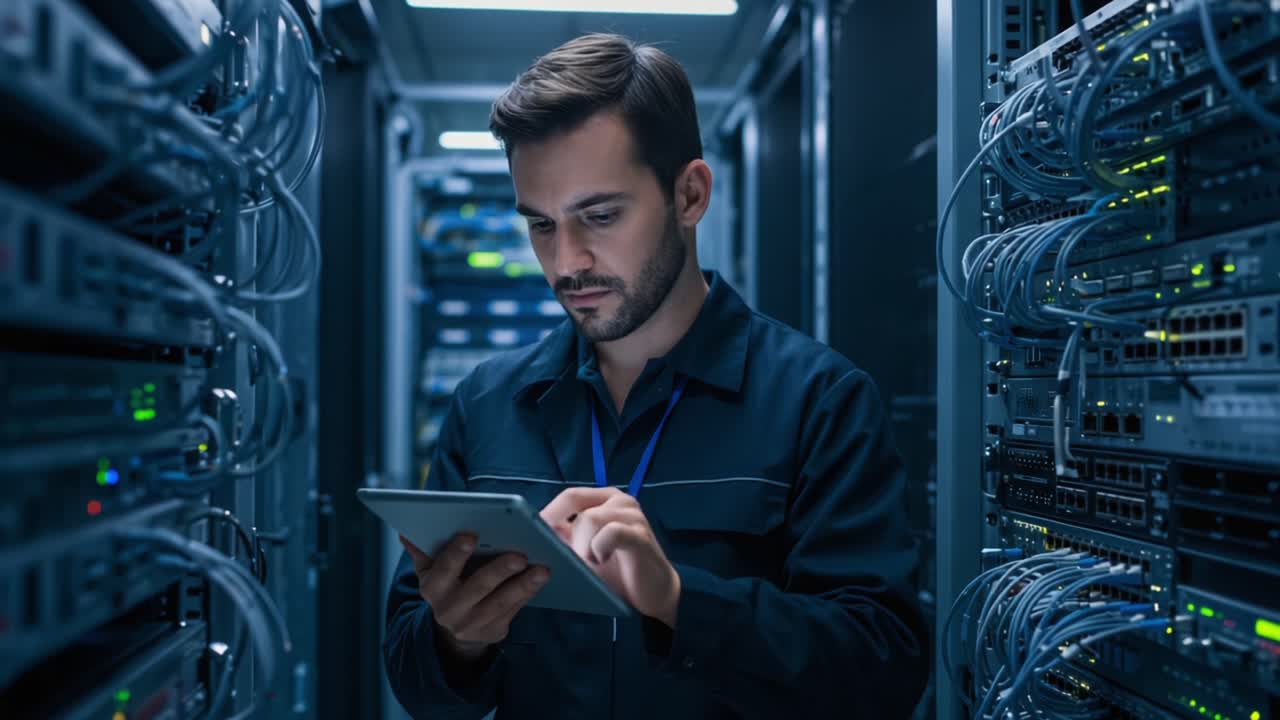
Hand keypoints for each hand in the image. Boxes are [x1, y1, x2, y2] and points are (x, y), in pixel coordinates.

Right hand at [399, 534, 549, 660]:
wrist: (454, 628)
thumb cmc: (446, 584)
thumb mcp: (429, 570)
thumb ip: (423, 550)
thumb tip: (406, 532)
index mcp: (432, 588)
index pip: (443, 569)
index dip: (456, 553)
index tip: (471, 535)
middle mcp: (449, 609)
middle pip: (478, 587)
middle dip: (499, 570)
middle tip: (520, 555)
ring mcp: (472, 624)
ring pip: (501, 602)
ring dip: (523, 585)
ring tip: (542, 569)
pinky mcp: (493, 632)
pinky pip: (514, 611)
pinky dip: (529, 594)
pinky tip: (542, 578)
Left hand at [540, 487, 680, 627]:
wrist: (653, 594)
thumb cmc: (615, 572)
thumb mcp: (583, 552)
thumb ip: (564, 539)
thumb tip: (528, 536)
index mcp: (603, 500)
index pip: (568, 496)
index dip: (546, 513)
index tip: (528, 536)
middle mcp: (619, 500)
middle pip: (574, 500)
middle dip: (558, 527)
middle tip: (557, 553)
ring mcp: (631, 515)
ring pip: (589, 518)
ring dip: (580, 545)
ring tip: (588, 563)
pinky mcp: (640, 534)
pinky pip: (609, 533)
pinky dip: (598, 549)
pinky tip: (601, 561)